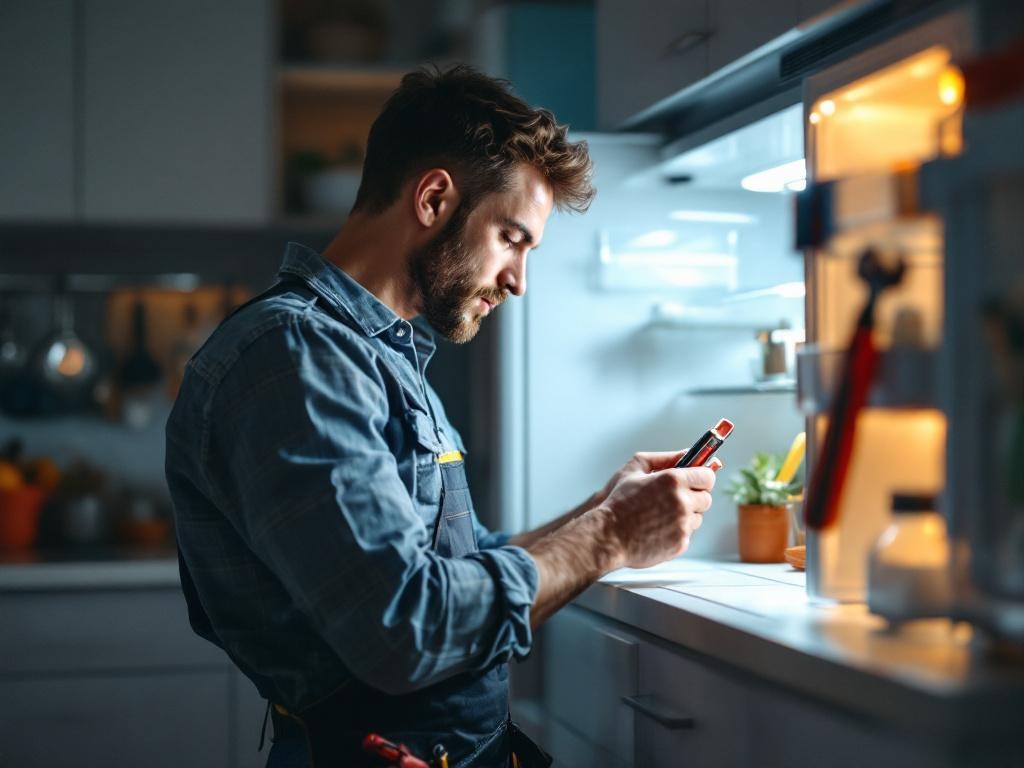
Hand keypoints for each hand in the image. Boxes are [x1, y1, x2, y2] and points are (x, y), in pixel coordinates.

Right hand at [596, 458, 715, 569]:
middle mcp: (682, 502)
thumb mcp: (634, 469)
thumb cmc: (618, 501)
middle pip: (706, 499)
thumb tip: (688, 452)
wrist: (607, 536)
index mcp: (673, 480)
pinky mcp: (681, 544)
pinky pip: (687, 535)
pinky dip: (676, 532)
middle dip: (694, 497)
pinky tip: (657, 530)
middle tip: (673, 499)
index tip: (694, 481)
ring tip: (660, 516)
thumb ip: (664, 458)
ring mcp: (683, 525)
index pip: (708, 476)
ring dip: (685, 516)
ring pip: (697, 518)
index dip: (701, 478)